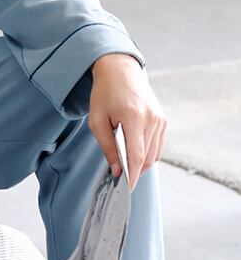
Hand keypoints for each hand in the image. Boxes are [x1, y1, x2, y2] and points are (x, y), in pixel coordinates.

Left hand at [88, 53, 166, 192]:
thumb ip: (107, 147)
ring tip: (124, 159)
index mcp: (134, 118)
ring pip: (154, 155)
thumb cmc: (104, 94)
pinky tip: (134, 149)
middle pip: (147, 158)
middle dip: (135, 170)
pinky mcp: (163, 119)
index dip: (133, 176)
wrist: (120, 70)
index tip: (126, 188)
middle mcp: (152, 119)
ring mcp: (160, 119)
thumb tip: (116, 170)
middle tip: (120, 174)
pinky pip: (158, 145)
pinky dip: (147, 153)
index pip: (137, 156)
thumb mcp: (97, 120)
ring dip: (141, 162)